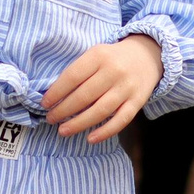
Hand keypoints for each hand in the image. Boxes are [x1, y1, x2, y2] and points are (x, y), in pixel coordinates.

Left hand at [44, 34, 162, 143]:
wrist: (148, 55)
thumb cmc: (113, 58)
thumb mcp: (95, 54)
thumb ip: (79, 71)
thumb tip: (55, 97)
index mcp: (99, 56)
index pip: (72, 76)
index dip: (56, 92)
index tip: (45, 104)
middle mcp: (114, 71)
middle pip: (84, 95)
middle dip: (64, 110)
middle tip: (51, 119)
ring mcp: (127, 87)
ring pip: (100, 110)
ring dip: (79, 123)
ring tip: (63, 131)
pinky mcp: (138, 101)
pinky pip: (121, 120)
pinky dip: (105, 132)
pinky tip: (90, 139)